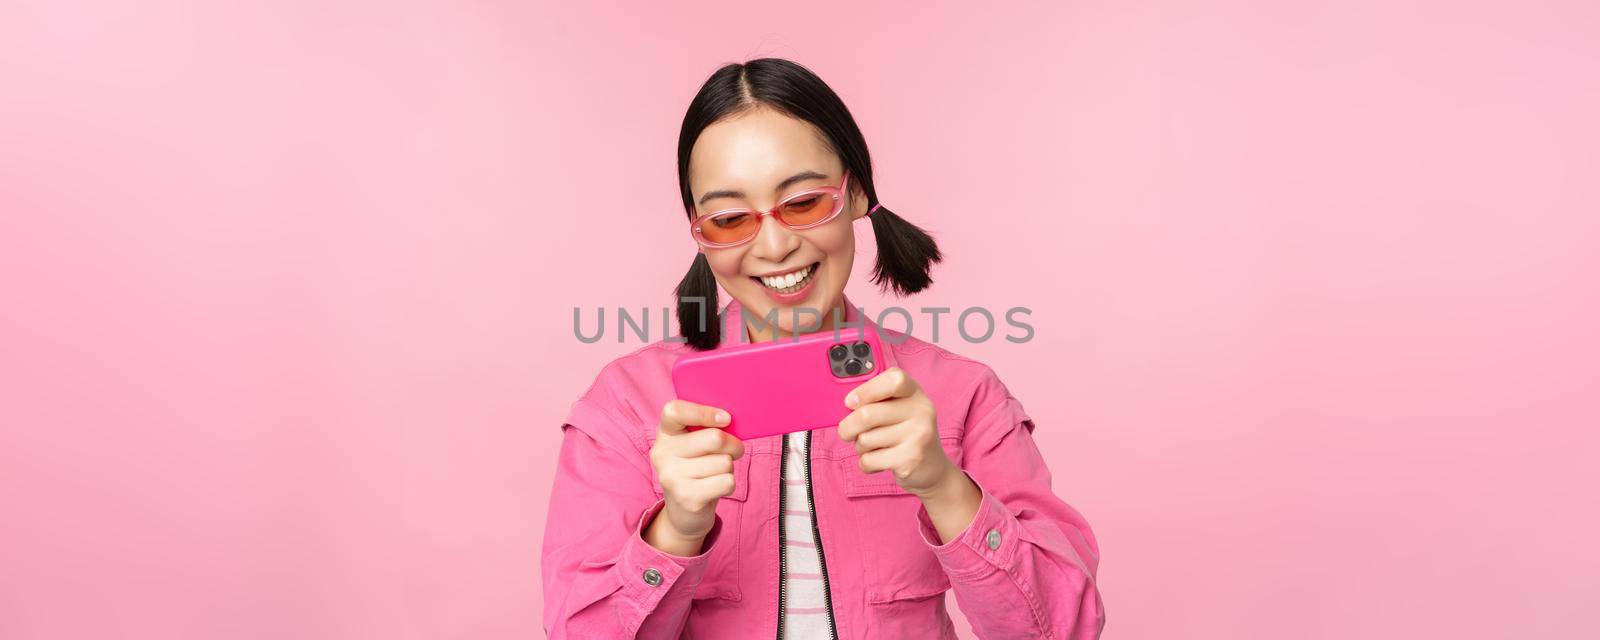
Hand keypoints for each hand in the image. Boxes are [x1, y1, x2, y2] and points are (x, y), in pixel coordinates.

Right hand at [645, 400, 743, 555]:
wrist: (683, 512)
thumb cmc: (696, 468)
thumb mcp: (693, 444)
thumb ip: (706, 428)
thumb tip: (731, 421)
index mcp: (664, 434)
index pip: (675, 411)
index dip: (704, 412)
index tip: (726, 419)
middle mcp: (662, 454)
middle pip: (714, 438)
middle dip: (734, 445)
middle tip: (733, 451)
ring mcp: (672, 477)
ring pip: (724, 461)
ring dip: (729, 467)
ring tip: (715, 474)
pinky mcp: (687, 498)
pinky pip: (727, 481)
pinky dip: (729, 484)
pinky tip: (715, 488)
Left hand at [836, 367, 957, 496]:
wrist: (932, 468)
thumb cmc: (905, 435)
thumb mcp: (899, 410)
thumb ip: (877, 401)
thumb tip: (847, 405)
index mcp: (915, 393)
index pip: (894, 379)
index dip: (866, 390)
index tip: (850, 402)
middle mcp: (921, 411)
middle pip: (867, 414)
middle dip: (848, 427)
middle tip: (846, 433)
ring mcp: (918, 435)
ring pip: (865, 440)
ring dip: (860, 447)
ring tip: (874, 448)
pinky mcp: (910, 460)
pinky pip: (869, 460)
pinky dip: (866, 464)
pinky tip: (880, 462)